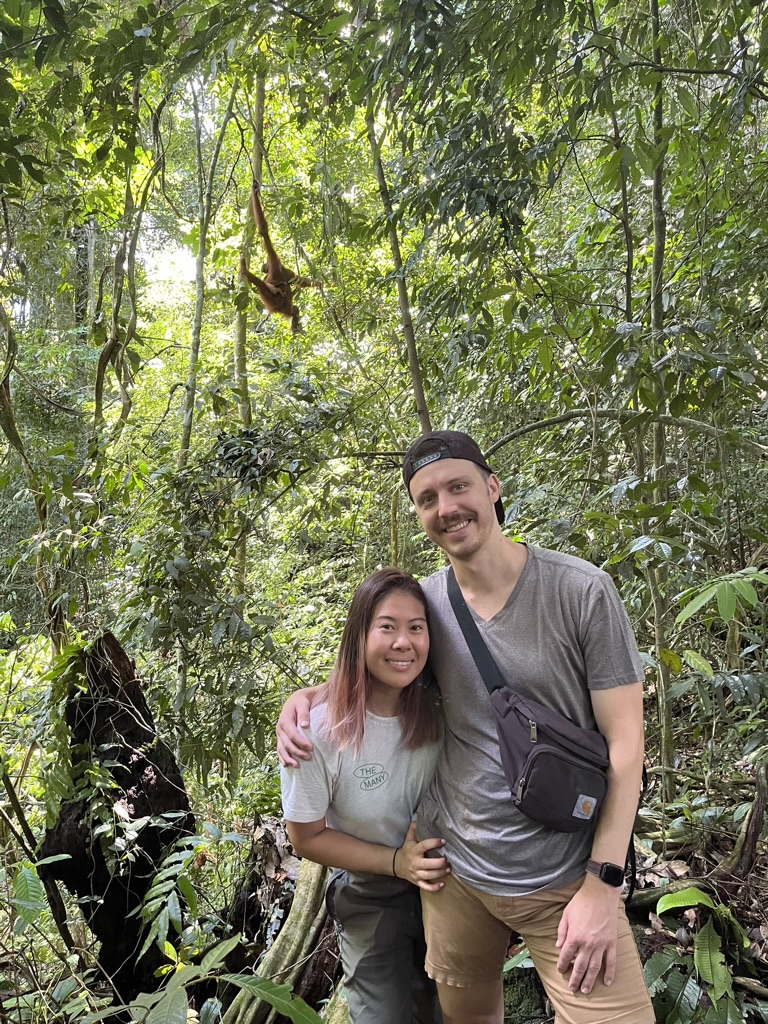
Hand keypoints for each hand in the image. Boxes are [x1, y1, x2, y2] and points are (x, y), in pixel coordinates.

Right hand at [276, 690, 314, 766]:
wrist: (296, 699)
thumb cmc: (301, 701)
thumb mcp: (303, 703)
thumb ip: (304, 714)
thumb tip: (304, 726)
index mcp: (285, 720)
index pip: (292, 734)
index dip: (301, 743)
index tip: (311, 748)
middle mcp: (280, 728)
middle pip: (287, 744)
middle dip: (297, 752)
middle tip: (309, 758)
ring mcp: (279, 733)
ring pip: (282, 749)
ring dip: (289, 758)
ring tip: (298, 766)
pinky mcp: (280, 737)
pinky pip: (279, 749)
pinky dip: (282, 758)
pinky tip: (286, 765)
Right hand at [393, 823, 449, 891]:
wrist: (397, 865)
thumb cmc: (407, 850)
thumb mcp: (408, 839)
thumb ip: (414, 829)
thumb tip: (419, 819)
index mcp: (414, 851)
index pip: (424, 846)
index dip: (434, 843)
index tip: (443, 841)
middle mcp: (415, 863)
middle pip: (428, 864)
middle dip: (439, 863)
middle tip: (447, 860)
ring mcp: (416, 874)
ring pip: (429, 876)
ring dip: (439, 873)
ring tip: (448, 869)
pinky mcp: (417, 882)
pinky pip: (426, 887)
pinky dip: (434, 888)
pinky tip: (442, 884)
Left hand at [555, 876, 620, 993]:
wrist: (600, 894)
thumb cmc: (581, 902)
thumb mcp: (566, 915)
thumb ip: (561, 932)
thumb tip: (558, 947)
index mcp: (574, 936)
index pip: (566, 956)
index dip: (562, 964)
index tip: (560, 971)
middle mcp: (587, 944)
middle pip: (579, 966)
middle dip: (575, 979)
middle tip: (572, 988)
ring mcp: (601, 945)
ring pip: (594, 968)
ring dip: (589, 980)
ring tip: (586, 990)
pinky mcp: (611, 943)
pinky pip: (611, 962)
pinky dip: (609, 973)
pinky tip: (607, 982)